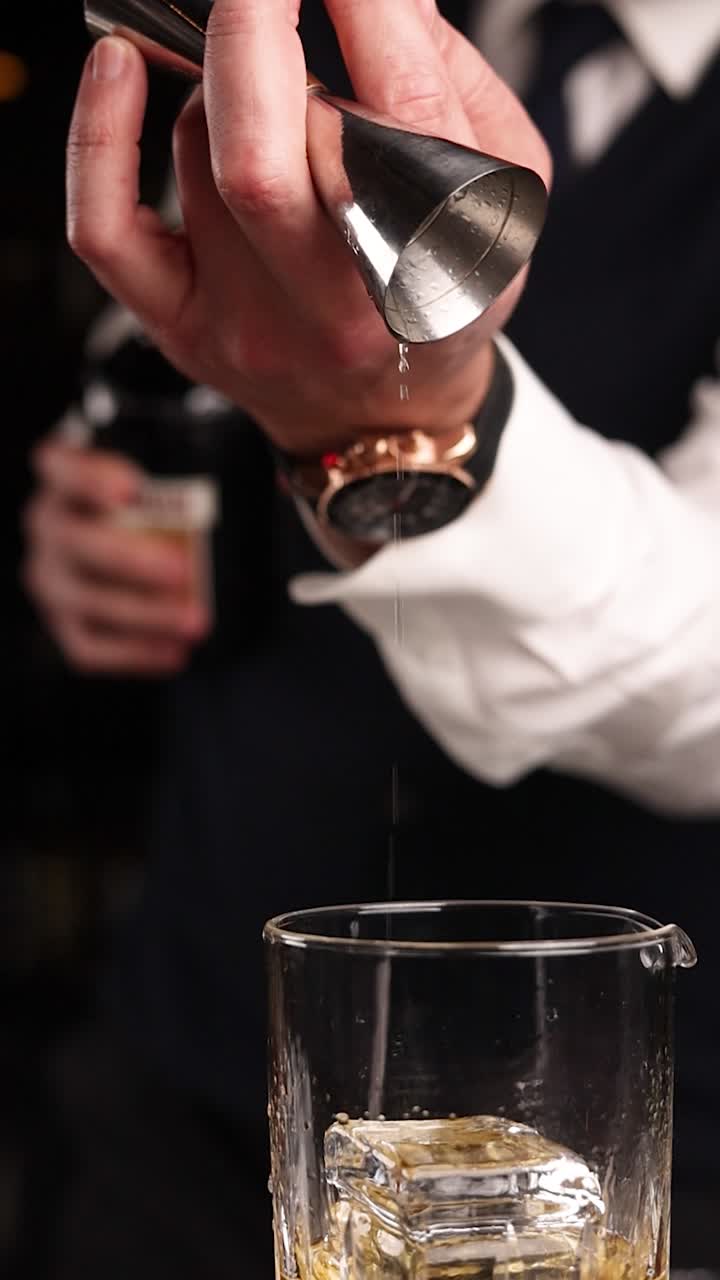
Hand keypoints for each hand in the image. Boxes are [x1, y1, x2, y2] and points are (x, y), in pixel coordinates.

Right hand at [23, 441, 209, 674]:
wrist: (112, 545)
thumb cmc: (144, 503)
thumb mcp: (156, 474)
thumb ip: (183, 471)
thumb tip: (262, 478)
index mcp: (63, 478)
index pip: (60, 466)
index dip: (91, 477)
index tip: (134, 488)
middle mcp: (48, 526)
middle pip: (75, 541)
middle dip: (131, 558)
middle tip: (184, 570)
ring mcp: (50, 578)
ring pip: (86, 599)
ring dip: (145, 613)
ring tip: (197, 621)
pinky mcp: (63, 623)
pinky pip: (90, 647)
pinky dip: (135, 653)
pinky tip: (176, 653)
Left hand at [66, 0, 550, 455]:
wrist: (387, 416)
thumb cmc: (440, 299)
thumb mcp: (500, 204)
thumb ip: (454, 91)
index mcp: (434, 270)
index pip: (398, 116)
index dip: (371, 12)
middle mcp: (336, 309)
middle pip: (263, 154)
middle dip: (252, 30)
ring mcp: (249, 323)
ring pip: (200, 156)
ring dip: (224, 91)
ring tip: (267, 104)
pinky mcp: (183, 328)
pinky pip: (108, 227)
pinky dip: (99, 136)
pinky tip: (117, 69)